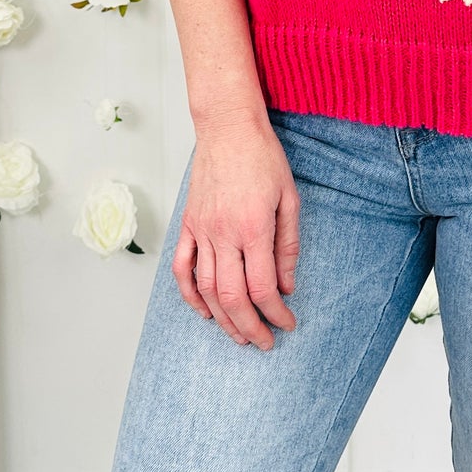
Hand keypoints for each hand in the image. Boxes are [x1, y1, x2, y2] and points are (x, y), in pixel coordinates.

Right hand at [173, 115, 299, 350]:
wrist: (227, 129)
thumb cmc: (262, 158)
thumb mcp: (289, 199)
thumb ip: (288, 245)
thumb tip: (287, 285)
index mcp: (253, 227)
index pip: (263, 287)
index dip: (276, 313)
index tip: (288, 323)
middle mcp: (223, 234)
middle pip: (232, 296)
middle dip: (250, 327)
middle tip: (265, 343)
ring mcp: (201, 231)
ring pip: (206, 289)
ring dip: (222, 319)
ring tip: (239, 336)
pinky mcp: (188, 225)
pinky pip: (182, 268)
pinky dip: (190, 295)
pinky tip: (204, 311)